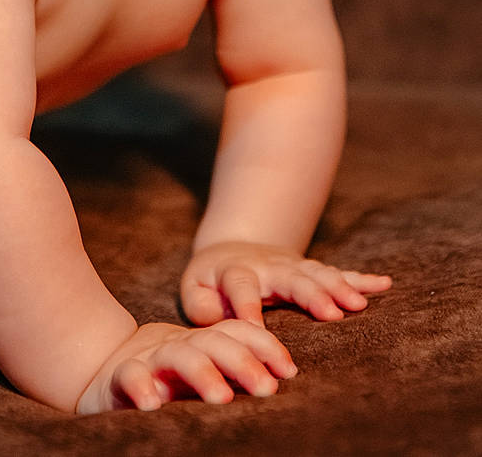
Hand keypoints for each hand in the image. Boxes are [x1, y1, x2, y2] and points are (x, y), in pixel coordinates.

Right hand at [75, 319, 296, 413]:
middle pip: (212, 342)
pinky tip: (154, 404)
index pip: (235, 333)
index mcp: (200, 343)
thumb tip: (278, 384)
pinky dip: (141, 386)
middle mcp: (177, 346)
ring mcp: (148, 360)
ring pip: (177, 357)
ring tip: (222, 398)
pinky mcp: (118, 377)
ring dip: (201, 373)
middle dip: (242, 362)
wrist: (99, 368)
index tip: (288, 370)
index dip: (263, 346)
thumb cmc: (161, 378)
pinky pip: (130, 377)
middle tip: (267, 389)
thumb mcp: (198, 373)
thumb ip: (228, 373)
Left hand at [181, 241, 392, 326]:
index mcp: (237, 271)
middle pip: (291, 277)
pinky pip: (339, 273)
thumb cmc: (212, 281)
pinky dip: (362, 279)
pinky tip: (385, 284)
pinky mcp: (312, 271)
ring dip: (340, 287)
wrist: (234, 247)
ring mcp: (294, 266)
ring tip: (360, 304)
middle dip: (312, 294)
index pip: (241, 286)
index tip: (256, 330)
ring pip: (319, 274)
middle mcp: (269, 265)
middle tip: (332, 313)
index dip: (248, 308)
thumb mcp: (194, 288)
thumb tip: (219, 320)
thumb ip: (200, 305)